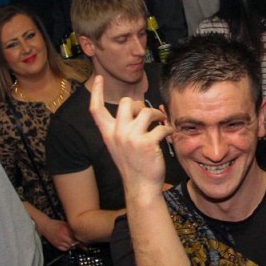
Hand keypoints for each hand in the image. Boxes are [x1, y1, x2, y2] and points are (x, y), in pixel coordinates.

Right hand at [43, 218, 77, 251]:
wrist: (45, 226)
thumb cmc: (55, 224)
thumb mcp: (65, 223)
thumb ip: (71, 228)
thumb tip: (79, 232)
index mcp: (65, 230)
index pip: (75, 236)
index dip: (80, 238)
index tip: (83, 238)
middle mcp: (62, 236)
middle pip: (73, 242)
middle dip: (77, 242)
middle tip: (79, 241)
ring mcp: (58, 242)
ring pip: (69, 247)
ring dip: (73, 245)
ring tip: (74, 242)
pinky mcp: (56, 245)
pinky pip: (64, 249)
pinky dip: (68, 248)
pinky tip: (68, 244)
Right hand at [88, 75, 170, 195]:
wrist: (140, 187)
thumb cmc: (134, 166)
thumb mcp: (120, 146)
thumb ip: (122, 128)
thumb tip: (137, 109)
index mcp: (108, 134)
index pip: (96, 109)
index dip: (96, 92)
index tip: (97, 78)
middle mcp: (117, 134)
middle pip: (127, 103)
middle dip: (140, 105)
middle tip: (149, 115)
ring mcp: (131, 138)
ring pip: (146, 111)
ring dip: (158, 115)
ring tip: (162, 121)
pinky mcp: (147, 144)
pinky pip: (161, 126)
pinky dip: (169, 128)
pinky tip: (170, 133)